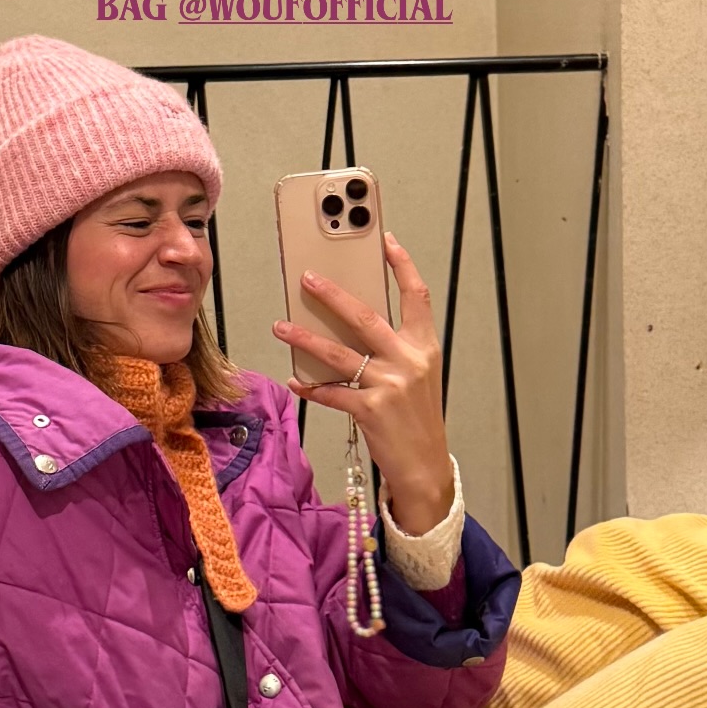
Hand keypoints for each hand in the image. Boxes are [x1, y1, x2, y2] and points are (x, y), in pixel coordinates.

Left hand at [272, 234, 453, 535]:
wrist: (425, 466)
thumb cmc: (416, 418)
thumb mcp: (417, 376)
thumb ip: (394, 349)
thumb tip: (351, 323)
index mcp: (425, 347)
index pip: (416, 296)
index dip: (402, 265)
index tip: (385, 241)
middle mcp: (409, 361)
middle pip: (366, 317)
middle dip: (333, 295)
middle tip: (307, 277)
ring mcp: (390, 385)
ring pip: (339, 353)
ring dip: (306, 339)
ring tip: (281, 326)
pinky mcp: (371, 410)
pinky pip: (331, 392)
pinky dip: (310, 387)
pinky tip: (294, 380)